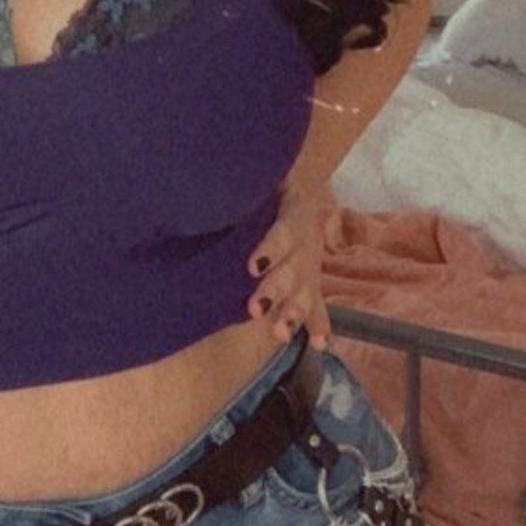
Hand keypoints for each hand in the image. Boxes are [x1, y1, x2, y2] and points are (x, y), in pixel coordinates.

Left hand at [244, 187, 329, 349]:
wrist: (303, 193)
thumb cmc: (270, 189)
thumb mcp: (263, 181)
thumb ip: (242, 188)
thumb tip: (205, 187)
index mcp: (294, 215)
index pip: (284, 233)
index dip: (271, 249)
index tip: (253, 267)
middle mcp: (305, 245)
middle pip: (292, 271)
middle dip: (275, 291)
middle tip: (254, 308)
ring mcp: (311, 268)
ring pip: (304, 293)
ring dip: (293, 314)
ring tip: (280, 333)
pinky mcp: (312, 284)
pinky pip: (318, 307)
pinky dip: (319, 325)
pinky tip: (320, 344)